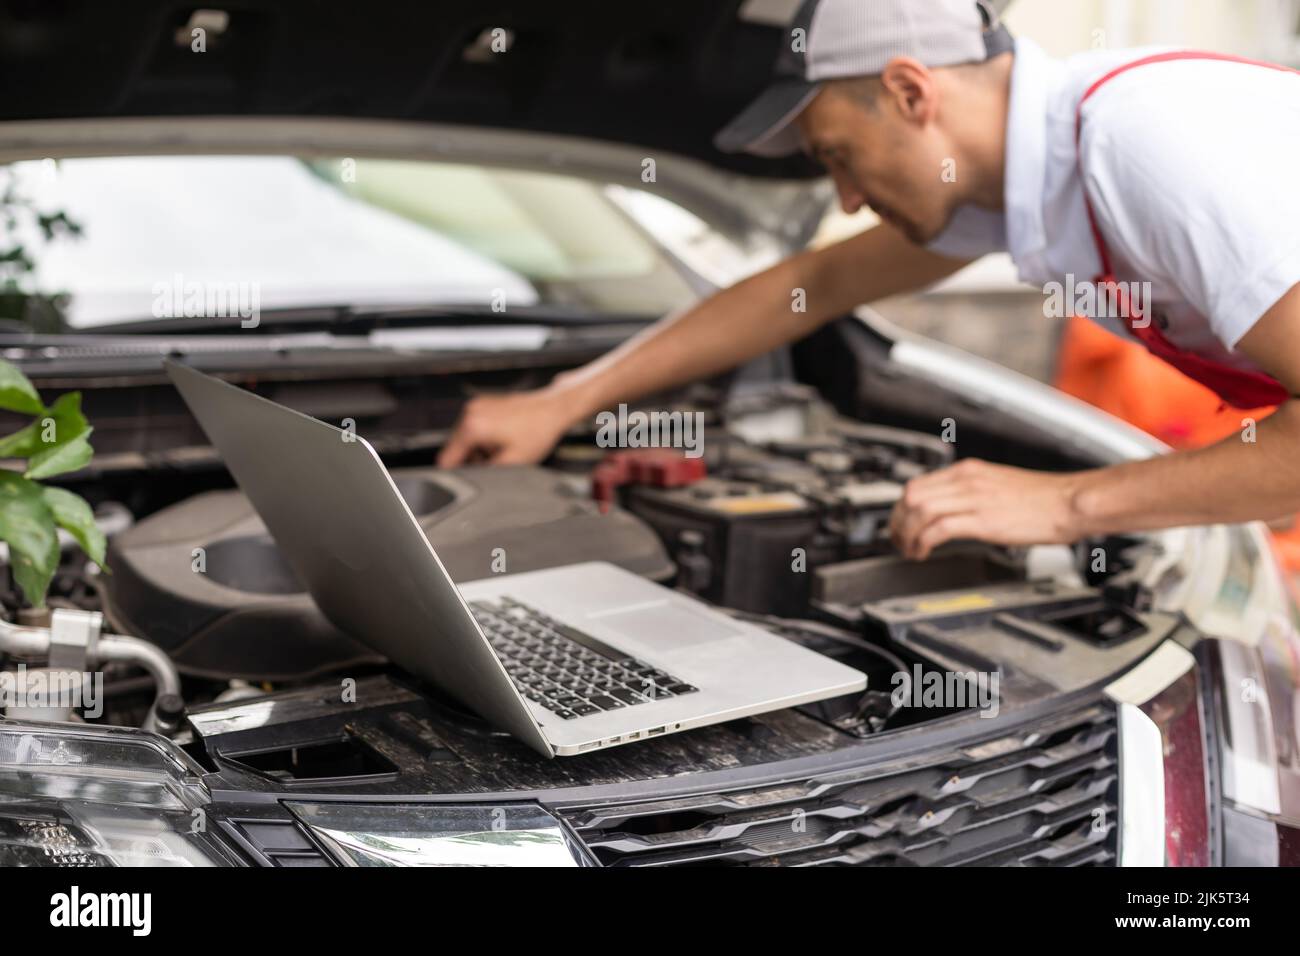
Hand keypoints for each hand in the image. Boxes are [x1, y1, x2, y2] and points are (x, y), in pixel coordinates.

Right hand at [437, 389, 574, 466]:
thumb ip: (486, 473)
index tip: (465, 480)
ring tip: (502, 449)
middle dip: (471, 459)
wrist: (553, 408)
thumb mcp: (513, 463)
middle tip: (495, 462)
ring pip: (465, 438)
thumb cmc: (538, 430)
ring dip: (478, 448)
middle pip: (455, 448)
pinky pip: (474, 427)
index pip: (447, 458)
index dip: (456, 473)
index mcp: (473, 427)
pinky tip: (503, 439)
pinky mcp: (484, 403)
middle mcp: (471, 412)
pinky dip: (484, 437)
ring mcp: (477, 405)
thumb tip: (471, 478)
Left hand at [889, 459, 1084, 559]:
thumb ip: (971, 493)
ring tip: (909, 550)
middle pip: (911, 495)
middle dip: (897, 521)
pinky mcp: (983, 519)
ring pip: (920, 510)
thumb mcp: (998, 485)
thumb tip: (951, 508)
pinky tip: (923, 553)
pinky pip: (939, 528)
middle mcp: (966, 480)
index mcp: (968, 471)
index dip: (901, 508)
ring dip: (907, 534)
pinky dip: (923, 542)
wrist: (1070, 501)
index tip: (900, 524)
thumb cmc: (1042, 498)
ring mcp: (974, 499)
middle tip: (898, 540)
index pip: (917, 483)